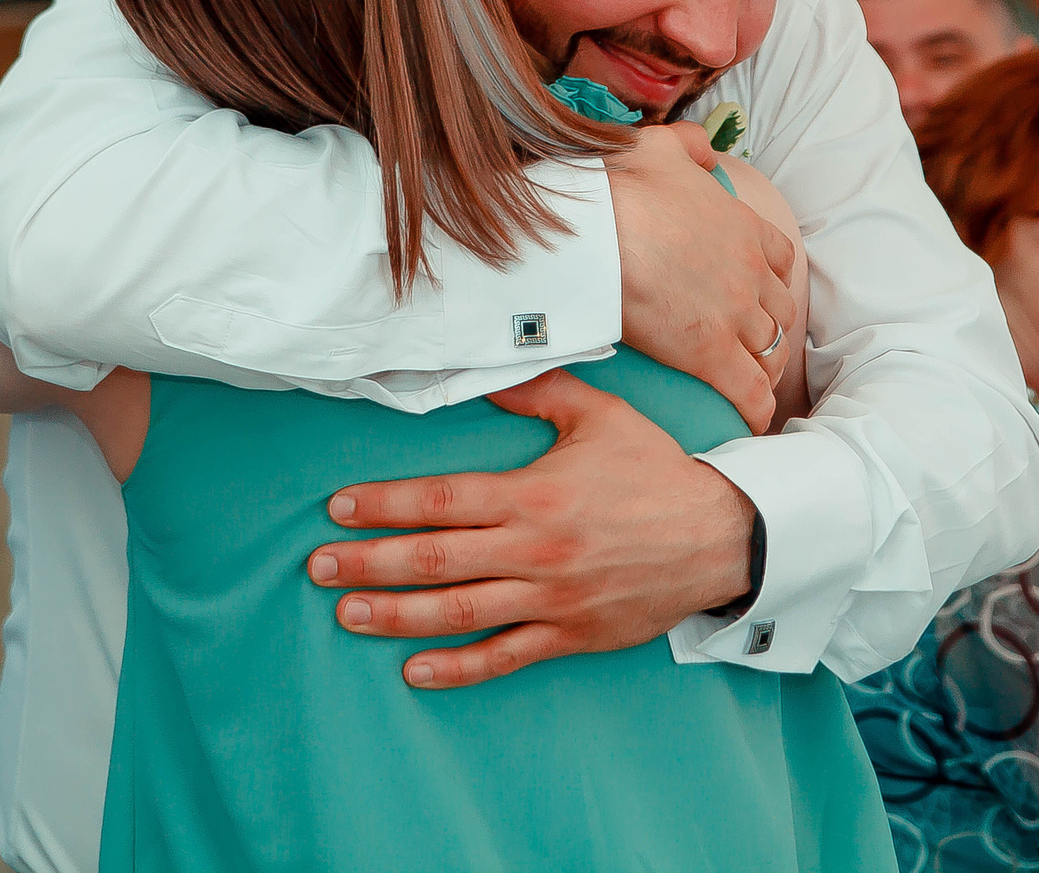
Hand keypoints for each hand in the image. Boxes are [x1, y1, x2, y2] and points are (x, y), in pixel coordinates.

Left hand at [307, 369, 756, 688]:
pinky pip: (503, 657)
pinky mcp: (569, 634)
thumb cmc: (656, 472)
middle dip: (368, 563)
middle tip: (318, 568)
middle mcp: (534, 549)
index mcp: (533, 494)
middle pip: (433, 560)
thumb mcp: (601, 415)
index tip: (339, 509)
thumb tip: (487, 369)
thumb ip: (539, 392)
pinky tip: (414, 670)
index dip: (384, 505)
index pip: (441, 501)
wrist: (721, 535)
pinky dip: (456, 667)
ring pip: (457, 612)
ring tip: (348, 615)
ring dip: (395, 616)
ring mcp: (550, 598)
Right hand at [608, 124, 794, 432]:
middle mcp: (750, 272)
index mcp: (742, 227)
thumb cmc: (620, 185)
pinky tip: (750, 421)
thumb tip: (704, 150)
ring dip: (764, 368)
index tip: (761, 290)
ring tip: (749, 383)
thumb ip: (689, 146)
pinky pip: (749, 391)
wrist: (597, 228)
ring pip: (770, 351)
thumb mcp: (660, 147)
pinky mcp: (712, 354)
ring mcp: (735, 315)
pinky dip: (755, 409)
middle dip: (771, 326)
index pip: (780, 258)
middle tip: (751, 343)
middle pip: (780, 309)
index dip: (773, 278)